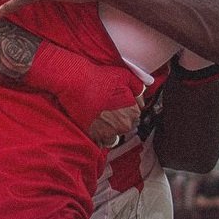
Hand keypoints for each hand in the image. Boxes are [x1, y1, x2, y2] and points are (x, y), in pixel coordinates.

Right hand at [27, 40, 142, 144]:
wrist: (76, 83)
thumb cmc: (98, 79)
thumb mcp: (125, 76)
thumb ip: (138, 88)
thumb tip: (142, 96)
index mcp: (133, 112)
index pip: (136, 115)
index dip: (127, 108)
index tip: (119, 104)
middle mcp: (123, 125)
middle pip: (125, 126)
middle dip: (119, 118)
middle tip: (108, 108)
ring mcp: (108, 132)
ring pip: (113, 135)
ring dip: (109, 129)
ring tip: (101, 117)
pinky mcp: (93, 135)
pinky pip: (100, 142)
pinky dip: (98, 136)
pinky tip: (94, 124)